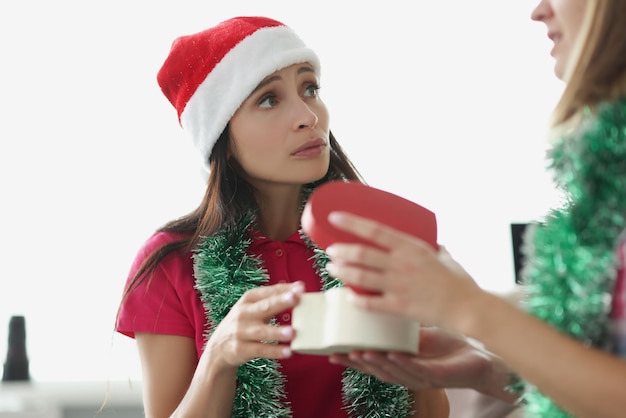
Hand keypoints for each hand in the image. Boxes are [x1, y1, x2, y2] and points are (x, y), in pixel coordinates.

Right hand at [206, 281, 303, 367]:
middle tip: (294, 298)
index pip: (268, 292)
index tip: (300, 287)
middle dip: (279, 302)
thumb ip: (274, 298)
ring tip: (292, 332)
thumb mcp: (253, 307)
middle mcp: (243, 313)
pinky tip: (287, 351)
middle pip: (264, 307)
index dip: (284, 289)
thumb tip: (299, 287)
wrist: (219, 347)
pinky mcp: (241, 349)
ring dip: (277, 331)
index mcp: (248, 299)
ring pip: (262, 331)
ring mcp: (241, 332)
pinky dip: (274, 351)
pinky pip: (260, 350)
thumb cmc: (244, 322)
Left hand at [325, 211, 481, 328]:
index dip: (351, 223)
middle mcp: (402, 264)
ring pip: (360, 276)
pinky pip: (370, 303)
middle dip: (340, 250)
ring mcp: (399, 286)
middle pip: (361, 253)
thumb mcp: (445, 256)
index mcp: (412, 247)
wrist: (468, 308)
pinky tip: (348, 296)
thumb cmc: (459, 282)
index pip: (375, 230)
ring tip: (331, 268)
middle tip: (330, 250)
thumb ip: (435, 249)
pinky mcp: (399, 307)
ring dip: (342, 271)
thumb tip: (435, 243)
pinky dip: (356, 299)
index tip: (334, 217)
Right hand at [329, 327, 499, 392]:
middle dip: (357, 363)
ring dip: (376, 363)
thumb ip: (401, 321)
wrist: (482, 357)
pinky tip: (393, 354)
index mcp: (401, 363)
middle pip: (376, 371)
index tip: (332, 351)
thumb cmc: (449, 345)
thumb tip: (383, 294)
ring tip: (361, 352)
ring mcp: (422, 376)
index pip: (372, 362)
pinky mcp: (438, 376)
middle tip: (340, 352)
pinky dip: (403, 363)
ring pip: (393, 373)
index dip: (351, 358)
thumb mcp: (420, 332)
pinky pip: (417, 370)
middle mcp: (408, 373)